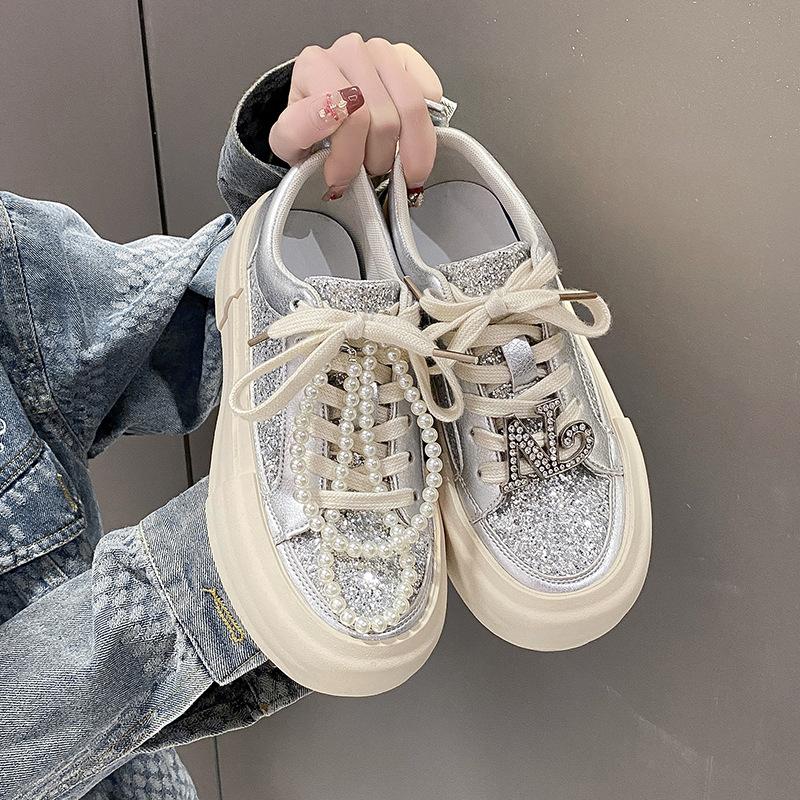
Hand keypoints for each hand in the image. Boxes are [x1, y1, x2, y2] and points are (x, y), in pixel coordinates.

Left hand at [269, 34, 442, 199]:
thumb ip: (298, 131)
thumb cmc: (311, 132)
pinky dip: (424, 128)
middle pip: (384, 120)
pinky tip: (406, 139)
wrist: (324, 117)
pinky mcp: (407, 58)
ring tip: (390, 163)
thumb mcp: (289, 142)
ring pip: (412, 109)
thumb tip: (329, 114)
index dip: (349, 159)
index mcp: (315, 66)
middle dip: (377, 160)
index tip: (340, 179)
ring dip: (406, 150)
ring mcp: (382, 52)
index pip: (349, 117)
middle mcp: (349, 51)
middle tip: (364, 172)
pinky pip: (430, 97)